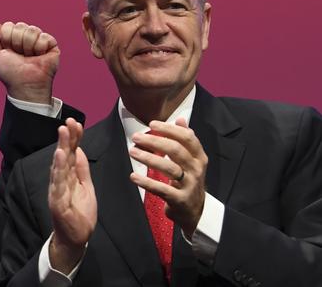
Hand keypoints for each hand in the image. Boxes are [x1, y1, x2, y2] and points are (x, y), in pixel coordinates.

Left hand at [0, 22, 59, 103]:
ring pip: (32, 30)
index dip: (6, 38)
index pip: (8, 26)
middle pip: (20, 26)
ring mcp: (38, 40)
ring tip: (29, 57)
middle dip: (17, 42)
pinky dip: (39, 48)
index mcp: (12, 38)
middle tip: (19, 55)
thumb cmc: (9, 72)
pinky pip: (44, 37)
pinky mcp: (51, 44)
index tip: (8, 51)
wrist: (23, 84)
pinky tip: (39, 56)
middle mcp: (25, 37)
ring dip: (27, 46)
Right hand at [48, 118, 96, 273]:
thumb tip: (79, 149)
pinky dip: (58, 170)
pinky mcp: (57, 202)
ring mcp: (57, 191)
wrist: (75, 238)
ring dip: (61, 150)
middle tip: (68, 122)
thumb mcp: (86, 186)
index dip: (74, 138)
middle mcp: (60, 180)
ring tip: (63, 134)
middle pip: (63, 156)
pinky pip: (58, 184)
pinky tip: (59, 158)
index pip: (71, 153)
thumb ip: (82, 169)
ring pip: (59, 167)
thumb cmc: (79, 212)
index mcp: (68, 176)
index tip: (76, 122)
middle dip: (66, 138)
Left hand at [129, 118, 207, 237]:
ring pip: (169, 167)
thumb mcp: (191, 160)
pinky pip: (161, 189)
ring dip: (148, 158)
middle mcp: (196, 169)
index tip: (152, 124)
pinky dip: (146, 182)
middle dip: (154, 141)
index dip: (169, 129)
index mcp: (199, 157)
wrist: (195, 212)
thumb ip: (185, 140)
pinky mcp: (179, 199)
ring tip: (132, 152)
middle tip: (136, 137)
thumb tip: (180, 119)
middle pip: (176, 150)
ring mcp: (189, 185)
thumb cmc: (189, 181)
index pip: (187, 138)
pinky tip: (133, 176)